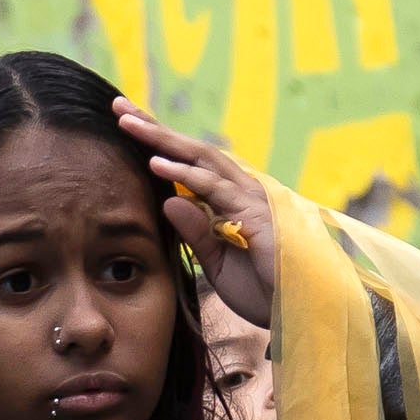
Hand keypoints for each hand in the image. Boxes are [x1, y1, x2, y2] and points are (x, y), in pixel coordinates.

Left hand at [112, 98, 278, 328]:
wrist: (301, 313)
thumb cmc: (263, 290)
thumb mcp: (216, 263)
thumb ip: (194, 233)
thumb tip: (167, 200)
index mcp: (230, 202)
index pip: (190, 164)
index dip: (159, 143)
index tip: (126, 123)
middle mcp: (241, 191)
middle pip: (193, 150)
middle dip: (155, 128)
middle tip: (118, 106)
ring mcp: (250, 199)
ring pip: (201, 159)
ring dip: (163, 140)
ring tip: (129, 123)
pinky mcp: (255, 214)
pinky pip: (214, 189)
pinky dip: (184, 176)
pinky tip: (156, 163)